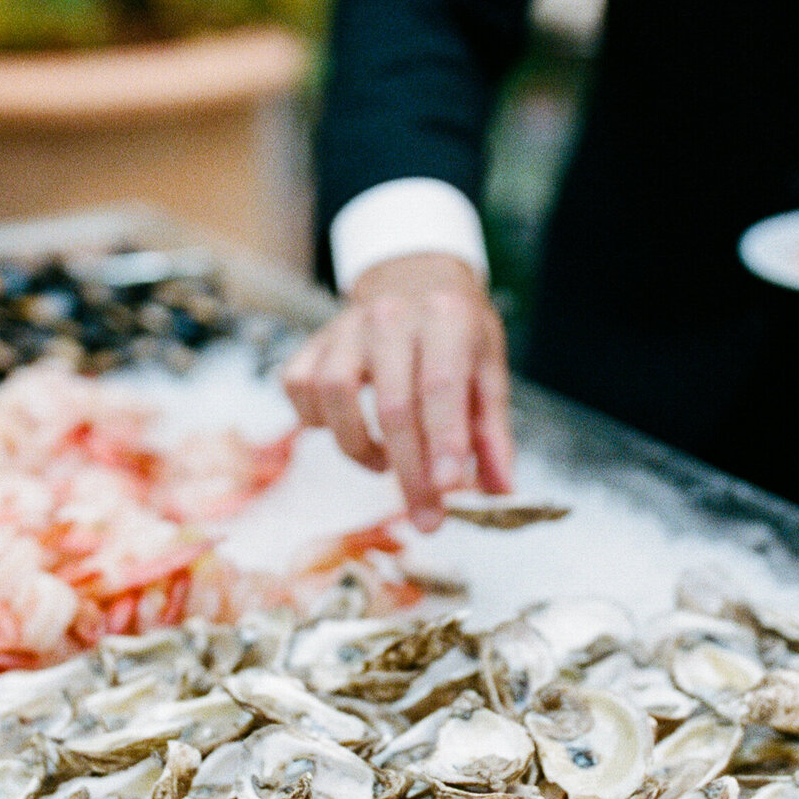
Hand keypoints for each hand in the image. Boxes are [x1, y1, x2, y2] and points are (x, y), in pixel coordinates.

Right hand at [282, 253, 513, 531]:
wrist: (413, 278)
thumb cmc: (456, 333)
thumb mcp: (488, 370)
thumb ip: (493, 433)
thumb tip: (499, 492)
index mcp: (446, 319)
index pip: (441, 387)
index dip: (443, 443)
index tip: (448, 492)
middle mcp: (391, 316)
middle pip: (393, 405)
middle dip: (409, 474)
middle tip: (426, 520)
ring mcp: (345, 327)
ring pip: (334, 396)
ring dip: (359, 448)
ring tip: (384, 463)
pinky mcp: (313, 341)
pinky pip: (299, 388)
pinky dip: (317, 423)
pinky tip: (347, 431)